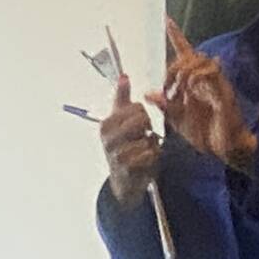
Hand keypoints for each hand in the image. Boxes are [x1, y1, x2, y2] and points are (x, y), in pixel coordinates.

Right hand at [100, 72, 159, 205]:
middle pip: (140, 118)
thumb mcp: (122, 122)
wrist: (124, 182)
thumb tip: (123, 76)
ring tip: (141, 152)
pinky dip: (151, 158)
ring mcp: (115, 152)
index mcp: (106, 124)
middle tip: (140, 140)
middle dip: (147, 129)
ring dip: (150, 145)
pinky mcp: (125, 166)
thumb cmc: (125, 148)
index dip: (142, 116)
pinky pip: (149, 153)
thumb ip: (122, 99)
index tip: (137, 127)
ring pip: (145, 136)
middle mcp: (107, 137)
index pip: (135, 108)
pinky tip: (144, 163)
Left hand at [147, 18, 256, 170]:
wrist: (223, 149)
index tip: (166, 19)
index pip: (185, 53)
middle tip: (167, 87)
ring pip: (200, 61)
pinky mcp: (224, 92)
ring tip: (179, 90)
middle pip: (190, 55)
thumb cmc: (203, 133)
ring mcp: (216, 84)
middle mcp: (206, 79)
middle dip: (174, 67)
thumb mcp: (176, 119)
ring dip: (184, 72)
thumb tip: (148, 93)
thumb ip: (164, 105)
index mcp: (193, 82)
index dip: (176, 36)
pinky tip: (191, 89)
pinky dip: (198, 77)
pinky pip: (211, 73)